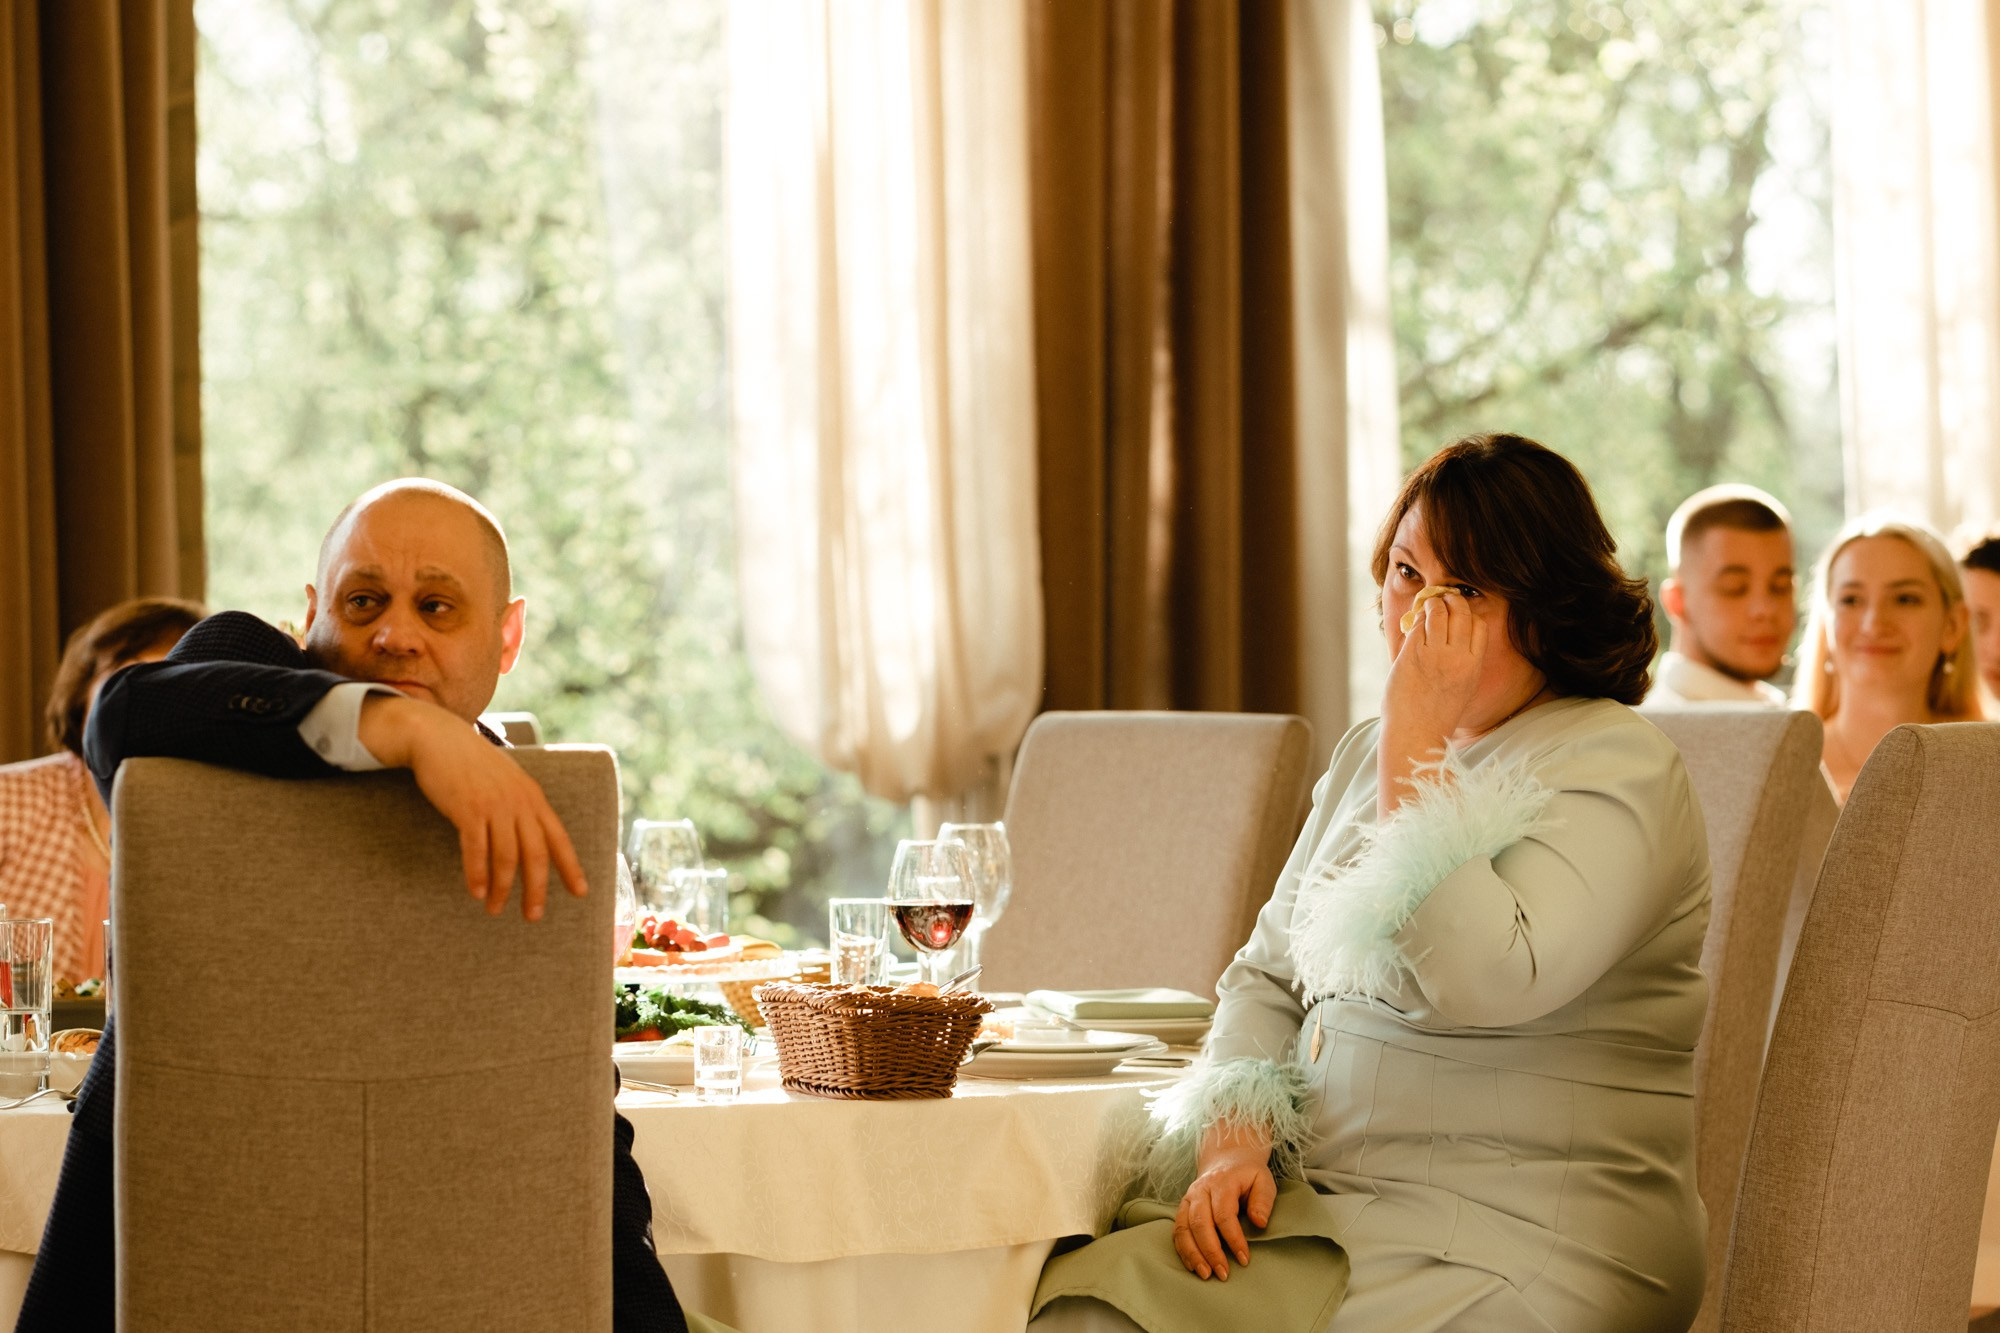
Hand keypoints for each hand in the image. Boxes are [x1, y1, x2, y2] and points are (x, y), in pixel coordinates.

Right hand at [359, 694, 587, 918]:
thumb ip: (521, 806)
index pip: (559, 838)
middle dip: (536, 889)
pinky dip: (477, 874)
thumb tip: (528, 838)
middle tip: (532, 916)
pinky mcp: (468, 809)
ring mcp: (494, 805)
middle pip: (535, 854)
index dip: (571, 867)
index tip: (581, 892)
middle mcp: (519, 803)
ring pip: (505, 857)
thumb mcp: (508, 781)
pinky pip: (476, 849)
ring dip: (502, 888)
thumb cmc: (473, 764)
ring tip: (495, 909)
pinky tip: (477, 892)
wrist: (440, 738)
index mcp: (533, 798)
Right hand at [1172, 1121, 1276, 1280]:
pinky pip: (1177, 1231)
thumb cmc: (1247, 1176)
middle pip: (1199, 1223)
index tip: (1244, 1259)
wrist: (1226, 1161)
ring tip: (1206, 1274)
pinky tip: (1193, 1266)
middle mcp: (1200, 1190)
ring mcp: (1188, 1199)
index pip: (1223, 1214)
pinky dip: (1183, 1250)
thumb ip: (1263, 1200)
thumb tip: (1259, 1223)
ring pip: (1183, 1228)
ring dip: (1193, 1254)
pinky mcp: (1182, 1209)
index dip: (1233, 1239)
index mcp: (1221, 1183)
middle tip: (1223, 1273)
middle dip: (1211, 1251)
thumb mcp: (1263, 1181)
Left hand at [1379, 590, 1486, 815]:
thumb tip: (1456, 640)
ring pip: (1438, 612)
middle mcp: (1457, 657)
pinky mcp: (1412, 654)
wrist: (1416, 734)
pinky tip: (1415, 619)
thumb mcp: (1463, 688)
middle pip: (1461, 613)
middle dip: (1454, 601)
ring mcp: (1434, 654)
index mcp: (1473, 666)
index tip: (1461, 613)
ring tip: (1429, 604)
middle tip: (1445, 599)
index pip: (1479, 626)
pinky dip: (1417, 618)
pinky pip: (1417, 625)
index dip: (1470, 615)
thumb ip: (1464, 664)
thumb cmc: (1437, 715)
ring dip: (1433, 603)